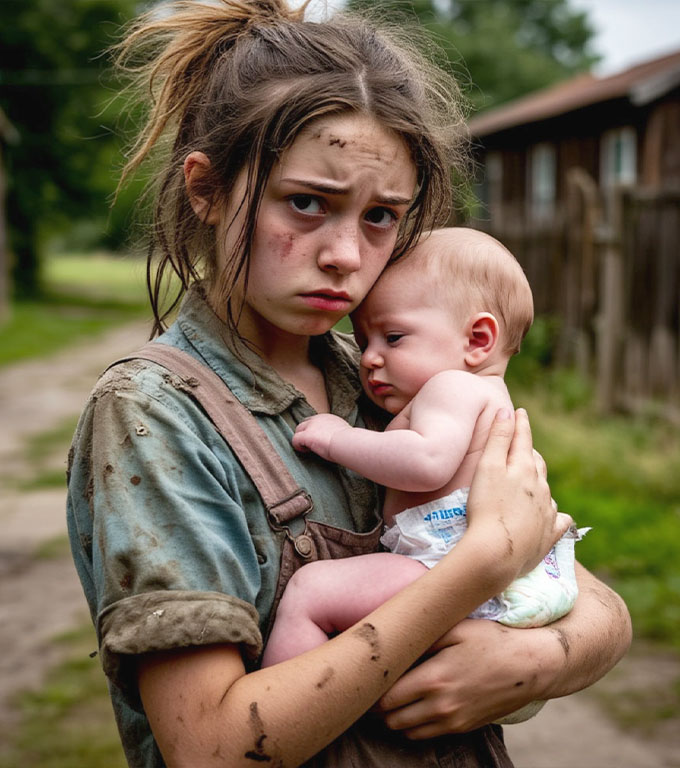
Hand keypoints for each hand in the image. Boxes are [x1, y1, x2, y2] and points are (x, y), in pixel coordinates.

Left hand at [292, 414, 350, 459]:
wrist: (347, 442)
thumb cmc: (349, 441)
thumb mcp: (344, 433)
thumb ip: (337, 433)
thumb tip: (340, 440)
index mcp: (328, 418)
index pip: (315, 421)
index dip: (314, 429)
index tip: (318, 439)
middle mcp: (318, 419)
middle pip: (304, 423)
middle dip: (305, 433)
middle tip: (310, 445)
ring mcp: (311, 426)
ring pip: (298, 430)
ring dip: (301, 439)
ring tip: (307, 449)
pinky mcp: (306, 435)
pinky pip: (295, 439)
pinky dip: (298, 446)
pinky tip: (305, 451)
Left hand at [374, 619, 560, 737]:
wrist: (531, 666)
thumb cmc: (492, 640)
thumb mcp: (456, 627)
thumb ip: (424, 634)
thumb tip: (397, 637)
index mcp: (434, 678)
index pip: (386, 696)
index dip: (371, 689)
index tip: (367, 676)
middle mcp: (441, 705)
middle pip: (391, 718)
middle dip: (378, 705)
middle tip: (376, 685)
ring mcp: (453, 720)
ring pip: (406, 731)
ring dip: (395, 717)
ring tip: (393, 696)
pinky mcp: (463, 727)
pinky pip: (426, 735)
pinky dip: (414, 725)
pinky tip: (415, 705)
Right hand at [466, 408, 571, 580]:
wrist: (497, 553)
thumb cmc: (487, 506)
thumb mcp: (487, 467)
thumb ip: (499, 438)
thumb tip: (509, 412)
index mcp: (525, 468)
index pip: (523, 439)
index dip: (520, 424)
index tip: (520, 412)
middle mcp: (541, 487)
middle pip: (537, 463)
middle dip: (529, 452)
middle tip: (522, 446)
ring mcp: (547, 511)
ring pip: (546, 490)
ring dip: (538, 481)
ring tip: (531, 480)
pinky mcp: (549, 535)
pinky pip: (557, 520)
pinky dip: (554, 514)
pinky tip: (553, 515)